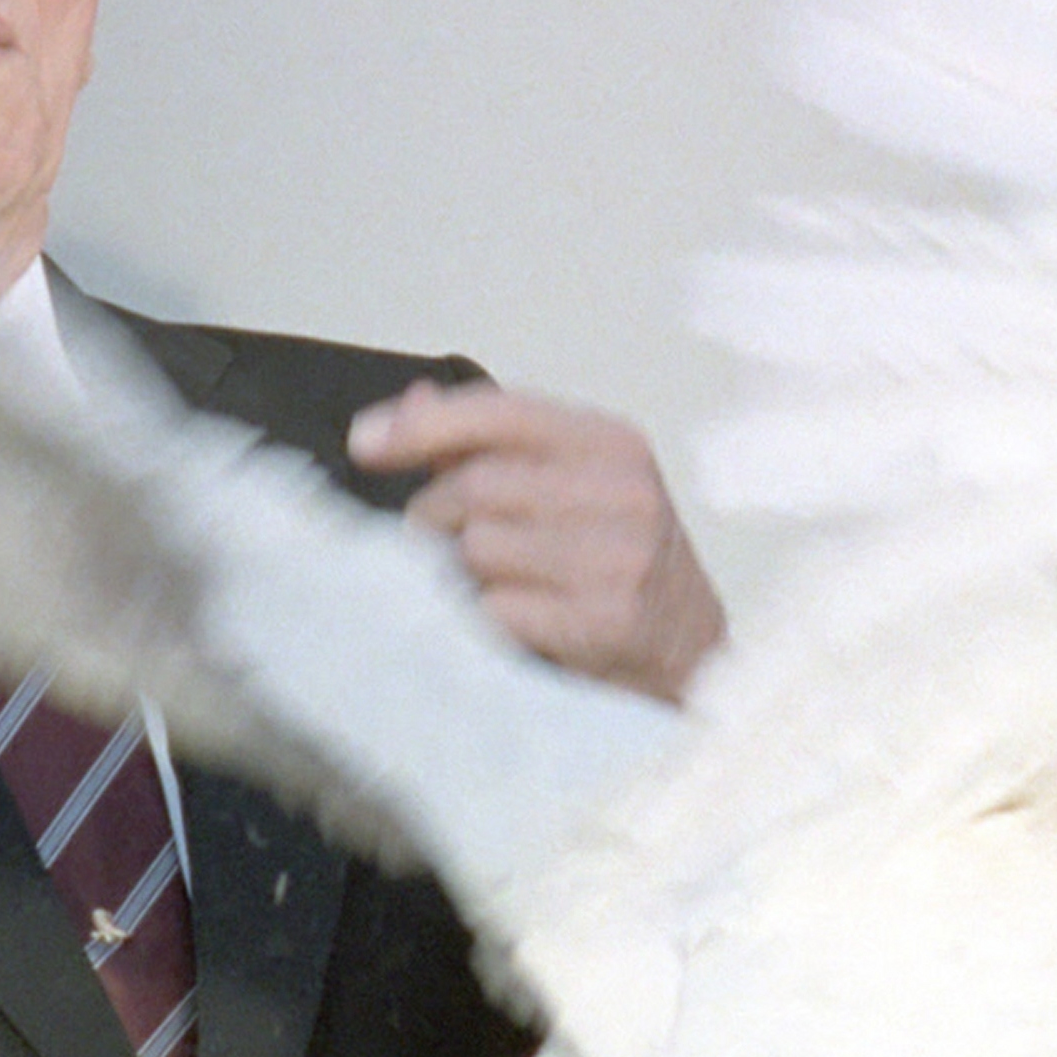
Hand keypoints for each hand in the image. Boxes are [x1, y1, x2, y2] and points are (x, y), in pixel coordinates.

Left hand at [347, 381, 725, 701]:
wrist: (690, 654)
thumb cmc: (616, 566)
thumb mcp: (571, 488)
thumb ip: (492, 447)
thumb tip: (411, 403)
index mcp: (612, 443)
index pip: (501, 411)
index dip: (423, 425)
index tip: (366, 442)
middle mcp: (623, 492)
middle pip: (476, 486)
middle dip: (434, 518)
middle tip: (437, 546)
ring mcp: (619, 557)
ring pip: (478, 548)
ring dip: (457, 574)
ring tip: (482, 586)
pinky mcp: (607, 620)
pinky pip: (497, 609)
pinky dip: (481, 619)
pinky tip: (503, 624)